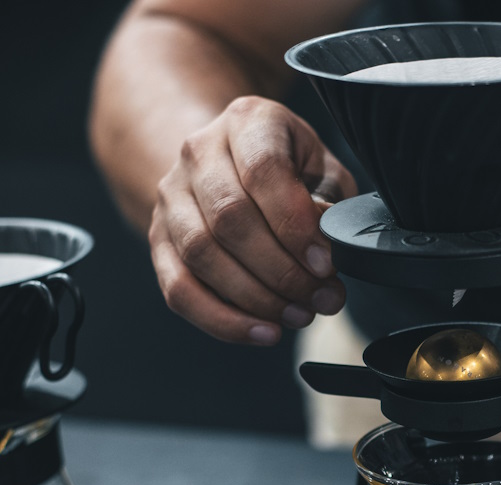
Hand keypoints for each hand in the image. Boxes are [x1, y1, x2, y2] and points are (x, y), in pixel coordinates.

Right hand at [149, 95, 356, 344]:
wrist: (225, 158)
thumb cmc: (288, 167)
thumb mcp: (321, 168)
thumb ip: (329, 203)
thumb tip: (327, 251)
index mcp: (248, 122)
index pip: (265, 172)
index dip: (296, 225)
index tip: (326, 264)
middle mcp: (199, 152)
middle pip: (230, 220)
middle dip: (282, 271)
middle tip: (321, 298)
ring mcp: (171, 197)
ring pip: (203, 256)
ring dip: (257, 298)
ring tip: (300, 315)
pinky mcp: (158, 239)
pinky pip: (179, 289)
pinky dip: (223, 320)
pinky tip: (263, 332)